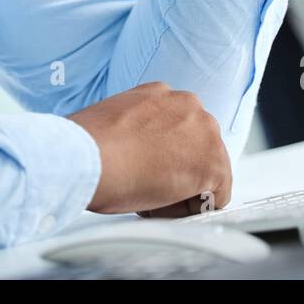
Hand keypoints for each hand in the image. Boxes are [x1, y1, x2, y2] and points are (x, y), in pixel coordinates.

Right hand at [66, 81, 232, 216]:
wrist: (88, 157)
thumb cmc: (88, 145)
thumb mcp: (114, 122)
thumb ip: (136, 131)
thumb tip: (136, 152)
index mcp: (161, 93)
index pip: (180, 128)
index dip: (164, 155)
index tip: (147, 168)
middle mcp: (188, 105)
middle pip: (198, 147)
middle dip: (179, 169)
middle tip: (149, 185)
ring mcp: (205, 132)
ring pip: (208, 171)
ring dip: (185, 189)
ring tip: (152, 196)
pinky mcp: (213, 164)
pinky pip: (215, 197)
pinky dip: (193, 209)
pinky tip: (163, 206)